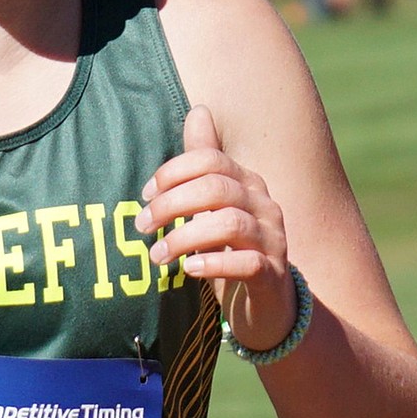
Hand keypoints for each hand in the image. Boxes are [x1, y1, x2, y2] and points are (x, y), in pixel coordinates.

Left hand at [137, 104, 296, 350]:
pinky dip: (214, 264)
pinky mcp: (273, 276)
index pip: (211, 161)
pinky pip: (248, 263)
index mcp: (248, 184)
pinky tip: (189, 269)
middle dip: (173, 204)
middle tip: (143, 226)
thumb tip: (198, 111)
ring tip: (158, 255)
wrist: (268, 306)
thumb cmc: (234, 251)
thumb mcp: (215, 207)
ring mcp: (273, 241)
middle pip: (217, 188)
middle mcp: (265, 207)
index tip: (145, 195)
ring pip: (230, 223)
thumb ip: (203, 165)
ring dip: (185, 237)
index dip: (174, 172)